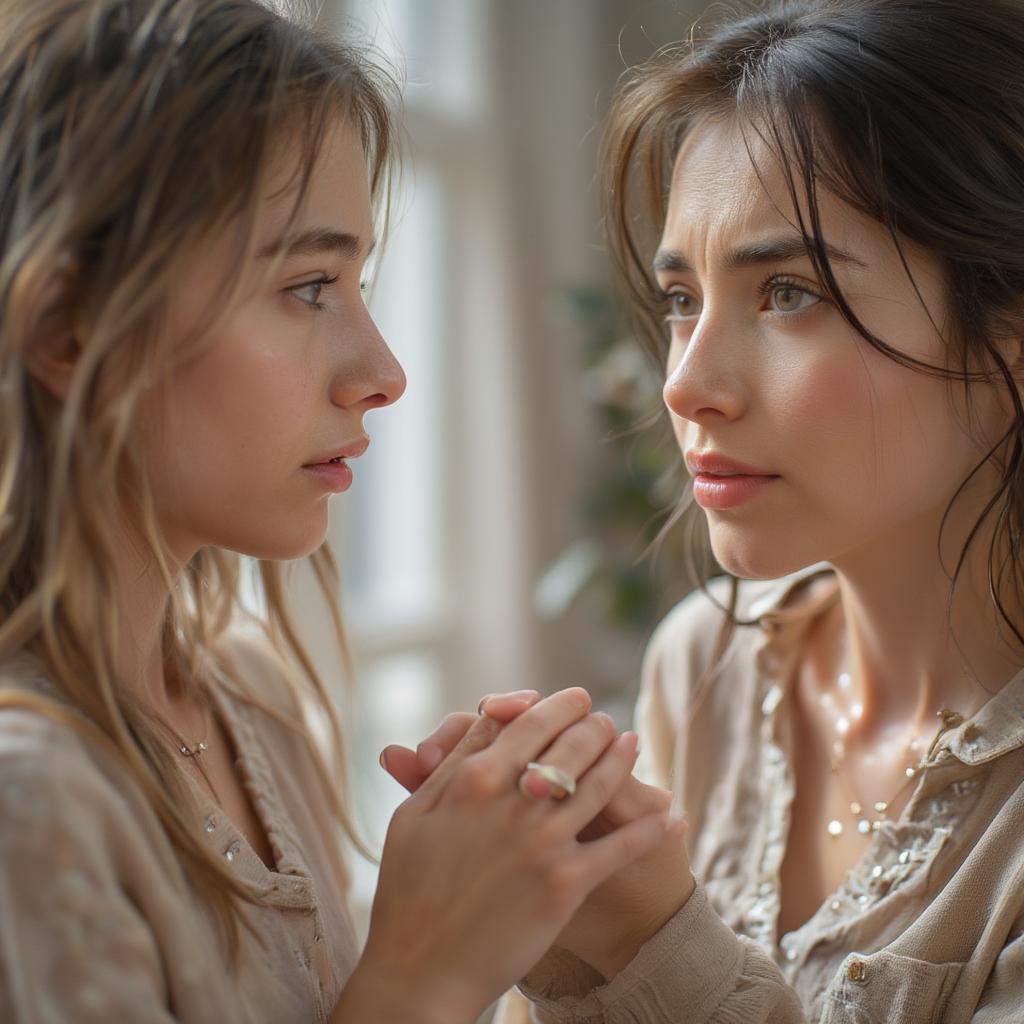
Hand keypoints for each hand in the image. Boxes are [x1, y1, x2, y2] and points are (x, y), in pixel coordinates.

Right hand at [346, 689, 674, 1021]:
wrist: (421, 970)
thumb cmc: (408, 891)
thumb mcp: (415, 815)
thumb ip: (451, 764)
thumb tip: (485, 720)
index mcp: (473, 779)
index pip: (528, 721)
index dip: (557, 705)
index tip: (575, 699)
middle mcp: (513, 802)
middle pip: (570, 744)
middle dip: (594, 725)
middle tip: (606, 721)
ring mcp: (543, 841)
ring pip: (600, 783)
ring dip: (623, 758)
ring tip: (632, 742)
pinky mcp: (566, 883)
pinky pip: (620, 847)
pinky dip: (651, 828)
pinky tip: (671, 815)